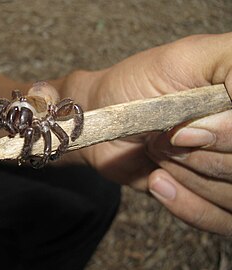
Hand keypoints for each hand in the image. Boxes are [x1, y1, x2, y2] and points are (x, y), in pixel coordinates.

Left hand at [61, 32, 231, 190]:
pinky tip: (158, 180)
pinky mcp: (210, 200)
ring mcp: (228, 171)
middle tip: (163, 136)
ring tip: (157, 151)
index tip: (181, 131)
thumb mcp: (187, 57)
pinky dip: (186, 203)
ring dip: (186, 175)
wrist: (102, 120)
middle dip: (196, 156)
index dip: (224, 136)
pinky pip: (219, 221)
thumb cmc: (137, 85)